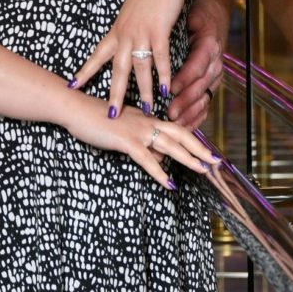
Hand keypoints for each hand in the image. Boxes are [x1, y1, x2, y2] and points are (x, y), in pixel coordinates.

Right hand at [64, 92, 220, 189]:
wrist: (74, 108)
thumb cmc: (95, 118)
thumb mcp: (122, 129)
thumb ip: (140, 140)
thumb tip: (156, 156)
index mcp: (146, 118)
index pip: (175, 128)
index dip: (193, 140)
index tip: (208, 152)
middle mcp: (145, 121)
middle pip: (180, 133)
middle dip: (200, 148)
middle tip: (217, 162)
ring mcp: (136, 130)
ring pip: (169, 145)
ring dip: (188, 158)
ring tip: (203, 170)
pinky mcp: (125, 140)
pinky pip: (147, 158)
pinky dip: (160, 172)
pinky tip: (170, 183)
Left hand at [71, 0, 185, 117]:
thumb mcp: (131, 13)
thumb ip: (127, 29)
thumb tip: (124, 41)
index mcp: (116, 30)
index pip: (97, 55)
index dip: (85, 71)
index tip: (71, 85)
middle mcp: (125, 34)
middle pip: (116, 68)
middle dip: (114, 93)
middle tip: (110, 114)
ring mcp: (141, 32)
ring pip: (139, 67)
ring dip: (143, 90)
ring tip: (146, 109)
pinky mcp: (159, 29)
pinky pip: (160, 57)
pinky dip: (162, 74)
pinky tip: (165, 89)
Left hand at [168, 0, 228, 128]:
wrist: (217, 8)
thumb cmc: (199, 11)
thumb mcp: (192, 15)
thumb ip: (180, 28)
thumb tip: (161, 37)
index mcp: (209, 44)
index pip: (198, 64)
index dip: (185, 79)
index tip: (170, 89)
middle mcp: (216, 60)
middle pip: (201, 85)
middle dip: (186, 101)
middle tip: (170, 113)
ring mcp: (216, 72)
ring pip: (205, 96)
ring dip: (190, 112)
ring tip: (176, 123)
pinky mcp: (213, 80)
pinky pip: (207, 100)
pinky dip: (198, 114)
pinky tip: (186, 125)